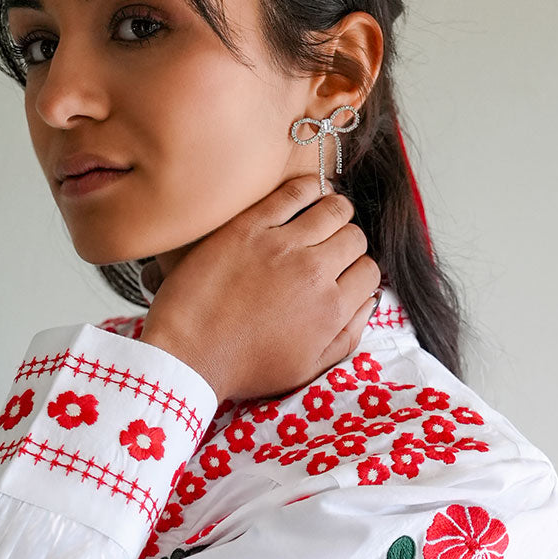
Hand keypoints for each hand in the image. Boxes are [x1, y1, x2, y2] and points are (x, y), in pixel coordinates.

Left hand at [138, 172, 382, 402]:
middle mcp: (315, 273)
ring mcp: (282, 246)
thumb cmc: (243, 367)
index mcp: (332, 310)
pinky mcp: (250, 227)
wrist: (188, 355)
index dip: (357, 271)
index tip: (342, 273)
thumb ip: (347, 336)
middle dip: (347, 242)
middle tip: (329, 247)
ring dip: (335, 212)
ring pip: (334, 209)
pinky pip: (293, 193)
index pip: (369, 271)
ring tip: (322, 218)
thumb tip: (369, 301)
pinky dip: (307, 189)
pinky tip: (305, 195)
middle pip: (354, 238)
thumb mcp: (308, 369)